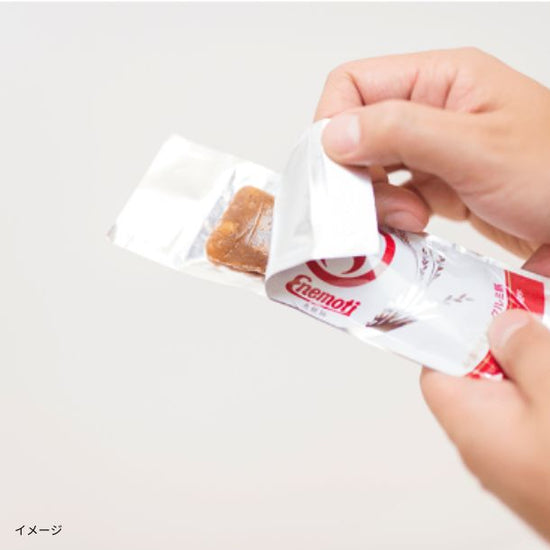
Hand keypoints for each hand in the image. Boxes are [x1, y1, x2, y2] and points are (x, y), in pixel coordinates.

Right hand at [315, 48, 549, 256]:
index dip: (333, 125)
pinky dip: (392, 214)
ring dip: (377, 200)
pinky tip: (414, 226)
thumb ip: (403, 133)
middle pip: (356, 133)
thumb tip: (334, 134)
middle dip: (358, 174)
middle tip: (378, 206)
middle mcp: (431, 110)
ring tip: (410, 219)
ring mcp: (432, 150)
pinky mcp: (436, 184)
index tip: (337, 171)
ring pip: (370, 168)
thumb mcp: (479, 149)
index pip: (354, 85)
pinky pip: (392, 195)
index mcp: (441, 80)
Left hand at [421, 244, 549, 541]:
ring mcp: (520, 456)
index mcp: (472, 423)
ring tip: (546, 326)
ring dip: (537, 362)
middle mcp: (489, 443)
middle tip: (531, 307)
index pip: (439, 365)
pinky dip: (546, 388)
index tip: (479, 301)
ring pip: (520, 393)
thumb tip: (504, 325)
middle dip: (510, 340)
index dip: (454, 330)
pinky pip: (540, 413)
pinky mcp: (543, 462)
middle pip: (484, 374)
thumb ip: (525, 352)